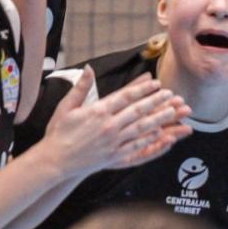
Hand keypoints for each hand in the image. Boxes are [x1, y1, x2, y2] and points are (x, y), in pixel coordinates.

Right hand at [42, 71, 191, 176]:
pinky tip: (159, 133)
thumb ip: (81, 87)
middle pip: (138, 111)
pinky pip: (136, 146)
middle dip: (156, 102)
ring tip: (172, 112)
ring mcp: (113, 142)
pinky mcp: (114, 156)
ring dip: (158, 119)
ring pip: (141, 128)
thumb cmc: (59, 132)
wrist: (55, 160)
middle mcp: (109, 126)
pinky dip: (149, 139)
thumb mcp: (67, 106)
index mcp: (98, 111)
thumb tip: (88, 68)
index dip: (143, 89)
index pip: (126, 96)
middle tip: (171, 95)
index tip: (156, 83)